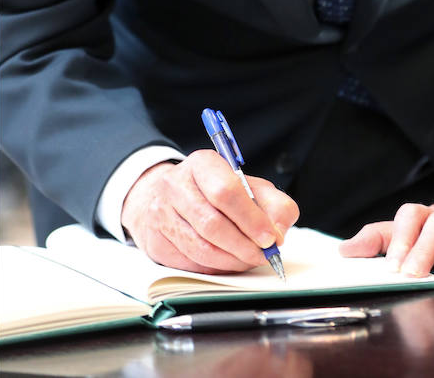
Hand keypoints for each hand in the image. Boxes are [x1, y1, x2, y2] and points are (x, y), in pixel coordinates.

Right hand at [121, 151, 298, 273]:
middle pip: (212, 223)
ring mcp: (161, 214)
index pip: (226, 191)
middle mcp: (175, 185)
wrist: (165, 196)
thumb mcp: (249, 187)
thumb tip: (279, 231)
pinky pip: (189, 263)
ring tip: (249, 260)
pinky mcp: (155, 242)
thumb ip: (274, 204)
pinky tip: (228, 263)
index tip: (270, 237)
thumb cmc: (214, 191)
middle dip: (243, 245)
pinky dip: (214, 269)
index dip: (251, 218)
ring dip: (231, 261)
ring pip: (200, 248)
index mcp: (202, 164)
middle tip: (263, 254)